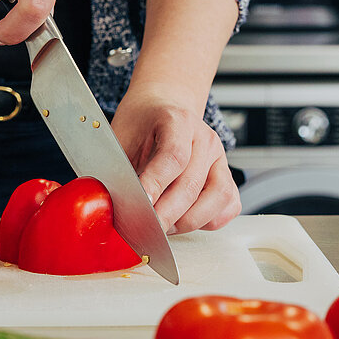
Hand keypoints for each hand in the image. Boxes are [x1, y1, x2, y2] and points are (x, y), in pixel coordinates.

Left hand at [111, 86, 240, 234]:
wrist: (164, 108)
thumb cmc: (142, 124)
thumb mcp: (122, 137)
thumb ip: (119, 167)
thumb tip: (110, 202)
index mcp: (177, 121)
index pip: (173, 157)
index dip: (157, 185)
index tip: (142, 206)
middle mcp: (204, 139)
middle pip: (192, 185)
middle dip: (166, 215)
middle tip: (145, 229)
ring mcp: (219, 158)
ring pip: (217, 199)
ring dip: (188, 221)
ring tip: (164, 226)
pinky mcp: (227, 175)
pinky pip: (229, 205)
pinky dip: (209, 220)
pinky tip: (186, 220)